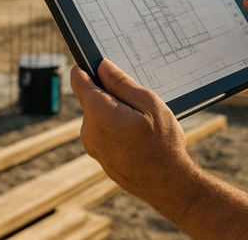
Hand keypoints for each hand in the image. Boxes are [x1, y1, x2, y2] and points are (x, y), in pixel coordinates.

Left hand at [70, 60, 196, 204]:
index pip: (79, 80)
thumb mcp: (148, 104)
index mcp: (98, 113)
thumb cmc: (162, 143)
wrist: (168, 184)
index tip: (95, 63)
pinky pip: (104, 134)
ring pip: (99, 117)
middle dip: (109, 95)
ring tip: (140, 123)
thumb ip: (122, 83)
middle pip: (91, 99)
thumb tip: (102, 67)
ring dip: (114, 114)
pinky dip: (116, 130)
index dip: (86, 68)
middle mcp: (89, 130)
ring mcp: (93, 147)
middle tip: (136, 101)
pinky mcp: (100, 158)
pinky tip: (136, 137)